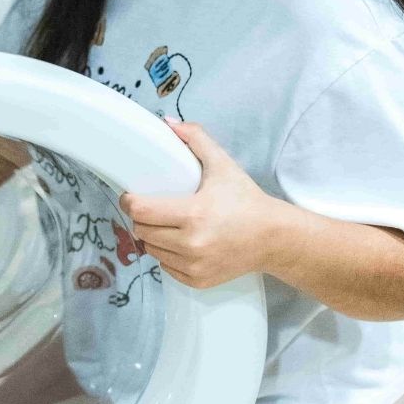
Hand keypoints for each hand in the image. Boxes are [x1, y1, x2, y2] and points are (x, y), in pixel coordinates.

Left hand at [119, 119, 277, 288]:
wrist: (273, 238)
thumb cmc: (246, 200)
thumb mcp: (222, 165)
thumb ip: (196, 139)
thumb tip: (168, 122)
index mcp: (194, 214)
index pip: (142, 211)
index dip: (130, 201)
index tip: (130, 196)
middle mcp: (191, 244)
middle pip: (142, 230)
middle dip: (142, 218)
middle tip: (151, 208)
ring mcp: (194, 265)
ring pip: (152, 250)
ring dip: (153, 237)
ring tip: (166, 225)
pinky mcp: (198, 280)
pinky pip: (166, 267)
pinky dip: (167, 255)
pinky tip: (179, 243)